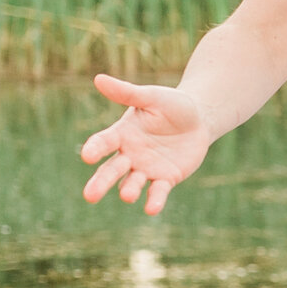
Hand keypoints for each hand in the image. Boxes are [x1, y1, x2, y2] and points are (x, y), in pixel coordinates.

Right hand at [79, 75, 210, 215]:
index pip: (104, 143)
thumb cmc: (172, 105)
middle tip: (89, 196)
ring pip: (132, 183)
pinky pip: (157, 192)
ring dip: (129, 190)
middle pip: (112, 170)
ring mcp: (146, 168)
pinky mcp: (166, 178)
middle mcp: (129, 154)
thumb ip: (127, 93)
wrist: (199, 119)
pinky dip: (154, 200)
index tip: (87, 156)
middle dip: (101, 182)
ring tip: (127, 196)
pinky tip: (151, 209)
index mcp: (122, 133)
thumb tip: (98, 78)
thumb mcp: (152, 97)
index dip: (95, 149)